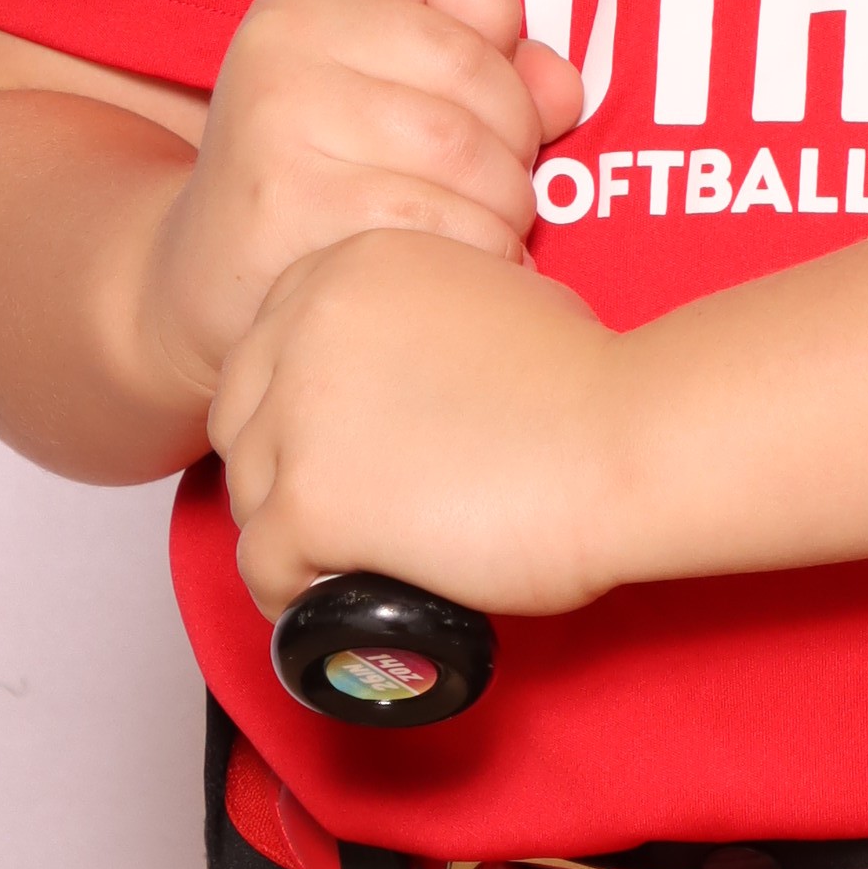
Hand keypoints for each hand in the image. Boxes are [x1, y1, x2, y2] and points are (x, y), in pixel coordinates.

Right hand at [134, 0, 580, 417]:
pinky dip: (479, 256)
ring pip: (467, 154)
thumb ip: (494, 70)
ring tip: (483, 232)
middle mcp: (285, 34)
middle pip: (474, 68)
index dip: (495, 15)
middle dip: (519, 143)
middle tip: (502, 188)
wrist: (205, 280)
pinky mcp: (287, 204)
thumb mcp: (391, 92)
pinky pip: (439, 226)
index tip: (482, 79)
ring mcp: (279, 116)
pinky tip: (455, 271)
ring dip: (506, 210)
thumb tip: (563, 90)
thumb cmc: (326, 174)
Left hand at [210, 232, 630, 625]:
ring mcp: (300, 414)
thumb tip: (389, 391)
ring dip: (292, 535)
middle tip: (344, 513)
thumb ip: (415, 322)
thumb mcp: (486, 296)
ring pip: (249, 495)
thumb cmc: (585, 383)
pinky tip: (339, 601)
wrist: (624, 438)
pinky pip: (263, 565)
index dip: (294, 408)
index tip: (336, 450)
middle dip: (283, 469)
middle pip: (243, 419)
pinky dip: (294, 593)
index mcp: (348, 267)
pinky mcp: (310, 499)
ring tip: (351, 561)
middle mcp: (306, 326)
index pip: (267, 348)